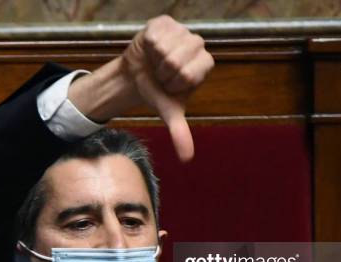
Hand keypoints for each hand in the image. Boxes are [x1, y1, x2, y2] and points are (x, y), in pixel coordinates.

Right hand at [68, 15, 213, 161]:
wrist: (136, 76)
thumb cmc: (157, 92)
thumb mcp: (169, 112)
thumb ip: (180, 132)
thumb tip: (187, 159)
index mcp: (204, 64)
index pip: (189, 74)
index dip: (174, 83)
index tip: (170, 85)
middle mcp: (198, 44)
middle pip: (176, 61)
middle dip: (163, 72)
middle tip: (161, 74)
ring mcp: (182, 31)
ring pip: (165, 48)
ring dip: (154, 59)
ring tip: (155, 62)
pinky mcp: (164, 22)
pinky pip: (155, 36)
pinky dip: (148, 47)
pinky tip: (150, 49)